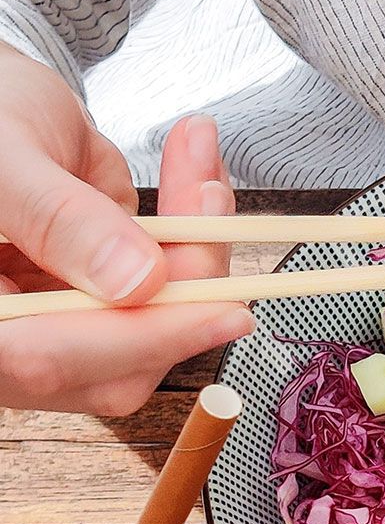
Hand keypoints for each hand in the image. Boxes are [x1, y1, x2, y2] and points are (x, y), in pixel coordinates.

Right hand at [0, 44, 253, 413]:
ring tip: (202, 171)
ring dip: (201, 245)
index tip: (224, 310)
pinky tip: (200, 176)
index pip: (46, 361)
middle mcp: (14, 336)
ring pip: (157, 323)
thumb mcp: (3, 162)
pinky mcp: (103, 294)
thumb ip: (59, 220)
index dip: (139, 342)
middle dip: (189, 281)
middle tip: (209, 199)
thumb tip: (137, 281)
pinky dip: (196, 232)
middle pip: (118, 356)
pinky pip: (167, 285)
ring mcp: (62, 323)